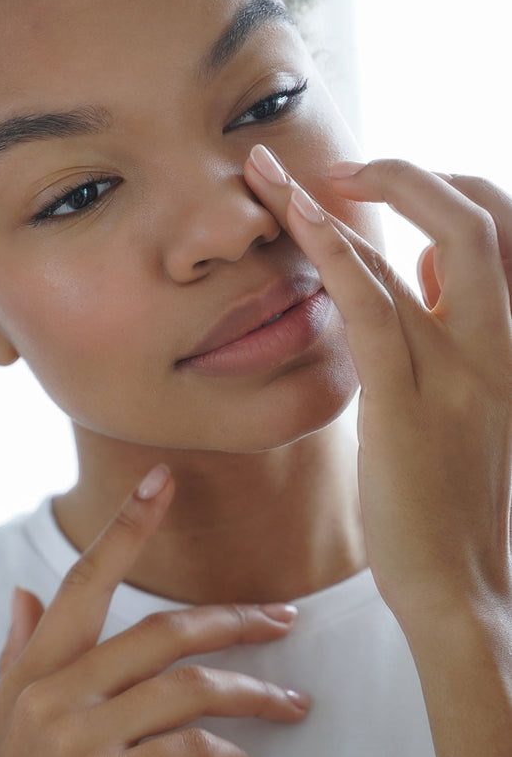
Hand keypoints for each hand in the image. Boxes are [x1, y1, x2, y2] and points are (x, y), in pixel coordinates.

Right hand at [0, 465, 310, 756]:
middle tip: (281, 620)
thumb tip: (23, 594)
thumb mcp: (1, 728)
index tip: (161, 481)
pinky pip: (189, 751)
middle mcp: (53, 695)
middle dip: (231, 621)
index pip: (83, 583)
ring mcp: (78, 740)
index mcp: (31, 674)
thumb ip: (18, 656)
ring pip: (187, 688)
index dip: (126, 528)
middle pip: (160, 633)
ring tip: (291, 705)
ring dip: (251, 694)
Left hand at [243, 146, 511, 627]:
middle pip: (471, 216)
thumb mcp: (474, 405)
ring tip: (267, 173)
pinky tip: (294, 218)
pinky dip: (331, 252)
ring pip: (404, 253)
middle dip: (400, 173)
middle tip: (333, 168)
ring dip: (328, 200)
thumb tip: (429, 271)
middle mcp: (499, 345)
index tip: (380, 188)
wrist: (463, 588)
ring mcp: (458, 372)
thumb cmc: (455, 501)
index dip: (440, 191)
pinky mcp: (407, 403)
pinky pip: (370, 305)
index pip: (497, 229)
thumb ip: (460, 334)